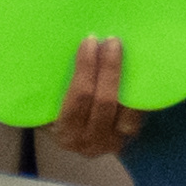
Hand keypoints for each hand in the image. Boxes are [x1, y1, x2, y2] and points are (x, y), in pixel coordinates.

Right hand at [53, 35, 144, 158]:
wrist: (69, 139)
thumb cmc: (50, 114)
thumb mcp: (45, 105)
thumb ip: (52, 87)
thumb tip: (56, 48)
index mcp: (65, 133)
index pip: (79, 97)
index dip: (86, 67)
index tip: (89, 41)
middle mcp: (90, 142)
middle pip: (105, 102)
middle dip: (109, 68)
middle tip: (112, 41)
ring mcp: (113, 143)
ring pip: (126, 112)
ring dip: (128, 80)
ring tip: (128, 53)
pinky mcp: (129, 139)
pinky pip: (139, 116)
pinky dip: (140, 95)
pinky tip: (139, 72)